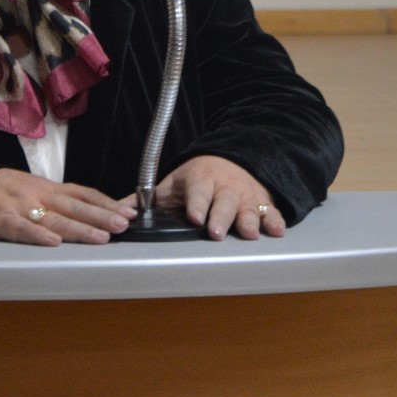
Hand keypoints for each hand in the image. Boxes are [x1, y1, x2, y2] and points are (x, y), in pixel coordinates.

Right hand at [0, 168, 137, 245]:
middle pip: (74, 205)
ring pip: (52, 218)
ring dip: (79, 228)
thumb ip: (52, 201)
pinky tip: (52, 242)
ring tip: (101, 236)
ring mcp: (16, 205)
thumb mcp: (27, 190)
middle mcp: (35, 194)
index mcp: (44, 188)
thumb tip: (84, 213)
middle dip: (101, 215)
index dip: (105, 203)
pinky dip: (36, 235)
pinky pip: (18, 228)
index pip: (81, 193)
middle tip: (124, 224)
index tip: (128, 212)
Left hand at [151, 155, 284, 240]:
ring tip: (248, 234)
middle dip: (221, 216)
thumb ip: (148, 200)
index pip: (198, 191)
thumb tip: (120, 214)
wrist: (231, 162)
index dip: (197, 204)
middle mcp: (225, 187)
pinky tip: (277, 231)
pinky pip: (272, 212)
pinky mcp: (262, 203)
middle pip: (224, 201)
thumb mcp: (172, 184)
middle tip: (217, 232)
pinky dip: (276, 221)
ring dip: (249, 220)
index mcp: (201, 180)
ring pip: (249, 207)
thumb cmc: (198, 179)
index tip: (194, 217)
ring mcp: (245, 195)